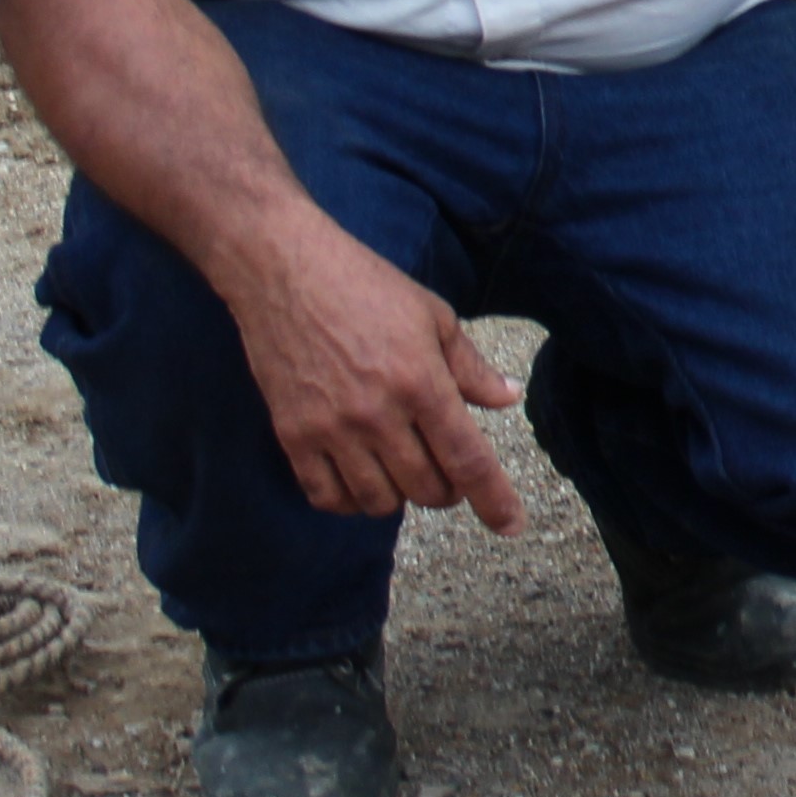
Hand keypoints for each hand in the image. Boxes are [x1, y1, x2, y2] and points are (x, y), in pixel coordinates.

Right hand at [226, 217, 528, 530]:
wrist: (284, 270)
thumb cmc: (365, 285)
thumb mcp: (432, 315)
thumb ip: (470, 367)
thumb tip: (506, 399)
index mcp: (422, 382)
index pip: (468, 460)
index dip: (495, 500)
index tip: (511, 526)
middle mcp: (379, 414)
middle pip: (427, 489)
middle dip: (447, 490)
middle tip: (445, 468)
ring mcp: (332, 429)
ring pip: (379, 502)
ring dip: (400, 496)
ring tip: (401, 469)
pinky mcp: (294, 435)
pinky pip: (327, 497)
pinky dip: (350, 500)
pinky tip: (360, 479)